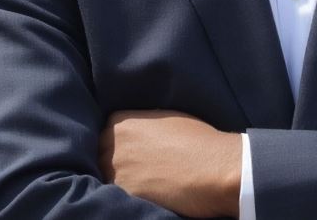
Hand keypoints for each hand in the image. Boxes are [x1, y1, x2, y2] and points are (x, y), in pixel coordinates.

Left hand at [100, 110, 240, 217]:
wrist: (216, 168)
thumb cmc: (200, 140)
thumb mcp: (167, 118)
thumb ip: (143, 124)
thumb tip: (137, 133)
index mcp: (121, 121)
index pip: (104, 133)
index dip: (117, 146)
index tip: (129, 153)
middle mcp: (111, 143)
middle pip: (100, 156)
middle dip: (113, 163)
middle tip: (137, 170)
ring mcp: (113, 170)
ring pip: (104, 178)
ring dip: (118, 182)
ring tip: (143, 183)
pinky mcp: (122, 195)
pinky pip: (114, 197)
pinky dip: (125, 197)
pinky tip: (147, 194)